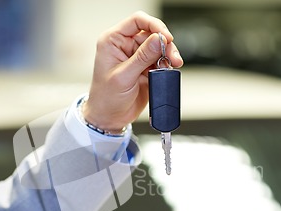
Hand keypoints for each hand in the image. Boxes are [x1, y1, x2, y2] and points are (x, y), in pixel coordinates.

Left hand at [83, 11, 183, 132]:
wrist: (110, 118)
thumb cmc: (106, 98)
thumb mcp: (123, 77)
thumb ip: (142, 57)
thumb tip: (157, 40)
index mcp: (113, 41)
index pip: (137, 21)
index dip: (154, 25)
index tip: (165, 37)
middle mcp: (125, 46)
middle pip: (152, 34)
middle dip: (165, 44)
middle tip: (172, 57)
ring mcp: (136, 57)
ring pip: (159, 47)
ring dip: (169, 54)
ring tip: (174, 64)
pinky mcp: (145, 68)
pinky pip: (161, 60)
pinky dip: (167, 64)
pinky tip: (169, 70)